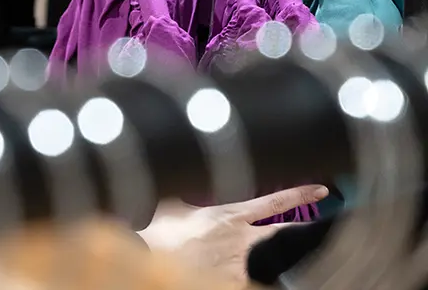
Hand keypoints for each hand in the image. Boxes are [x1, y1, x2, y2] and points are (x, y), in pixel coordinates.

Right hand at [137, 185, 329, 284]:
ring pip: (243, 258)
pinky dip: (219, 274)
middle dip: (282, 228)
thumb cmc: (160, 235)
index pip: (274, 202)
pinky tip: (201, 269)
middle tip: (293, 223)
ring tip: (197, 257)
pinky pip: (232, 278)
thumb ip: (192, 203)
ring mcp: (240, 264)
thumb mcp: (173, 207)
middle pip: (272, 232)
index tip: (321, 191)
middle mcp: (242, 239)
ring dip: (225, 257)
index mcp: (230, 214)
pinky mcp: (235, 283)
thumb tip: (189, 199)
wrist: (151, 260)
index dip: (299, 196)